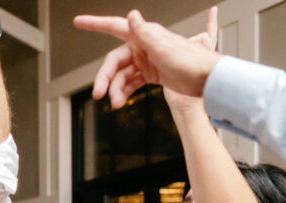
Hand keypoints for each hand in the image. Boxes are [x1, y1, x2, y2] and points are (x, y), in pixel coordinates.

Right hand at [73, 8, 221, 109]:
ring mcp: (146, 61)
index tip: (78, 22)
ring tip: (116, 103)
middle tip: (98, 94)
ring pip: (121, 75)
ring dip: (115, 89)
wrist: (207, 79)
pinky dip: (125, 92)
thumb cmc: (191, 61)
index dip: (95, 24)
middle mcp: (143, 46)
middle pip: (114, 62)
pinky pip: (131, 83)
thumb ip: (145, 32)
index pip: (115, 27)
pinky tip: (122, 100)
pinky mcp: (151, 74)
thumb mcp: (165, 47)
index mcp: (145, 35)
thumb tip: (132, 16)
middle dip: (105, 78)